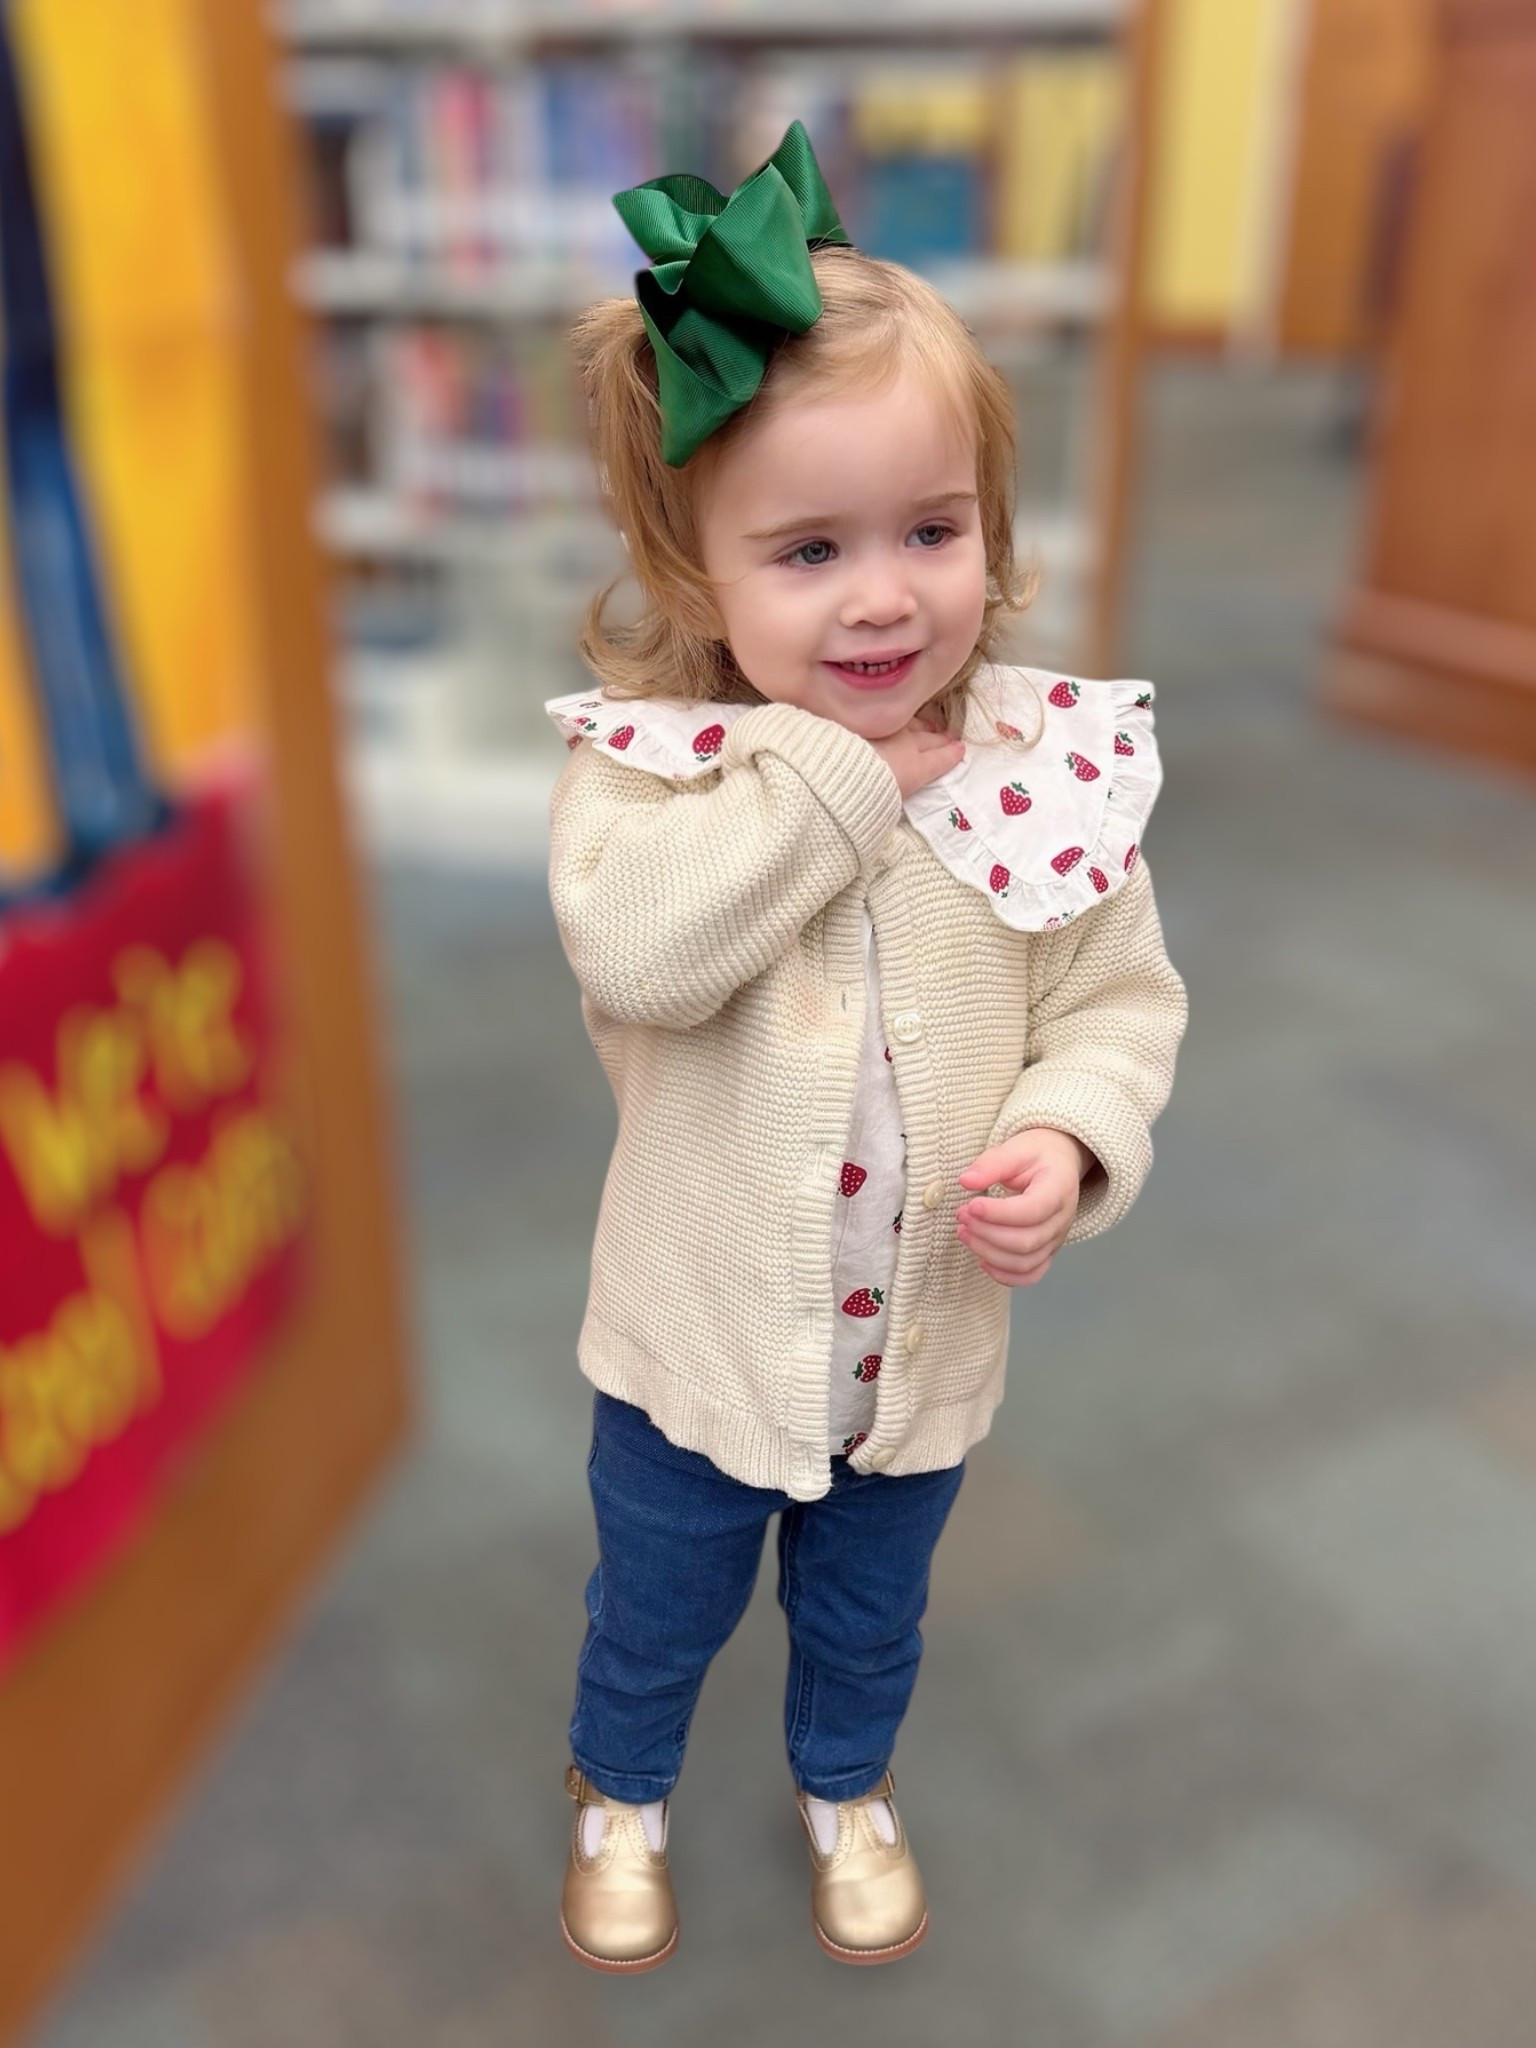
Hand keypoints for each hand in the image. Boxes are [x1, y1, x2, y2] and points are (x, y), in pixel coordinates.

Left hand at [865, 712, 965, 801]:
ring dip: (924, 725)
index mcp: (915, 769)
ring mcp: (887, 730)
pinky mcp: (867, 720)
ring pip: (913, 723)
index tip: (960, 749)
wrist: (840, 771)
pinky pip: (891, 717)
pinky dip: (901, 717)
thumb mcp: (888, 806)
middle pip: (930, 739)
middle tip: (950, 737)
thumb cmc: (865, 795)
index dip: (952, 755)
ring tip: (931, 725)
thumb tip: (896, 811)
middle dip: (942, 738)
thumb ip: (896, 800)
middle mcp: (907, 745)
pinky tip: (900, 717)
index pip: (940, 760)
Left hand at [953, 1128, 1094, 1286]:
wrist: (1058, 1164)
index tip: (971, 1205)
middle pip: (1026, 1241)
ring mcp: (1057, 1239)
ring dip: (989, 1253)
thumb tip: (965, 1181)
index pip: (1032, 1210)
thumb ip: (991, 1164)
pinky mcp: (1048, 1251)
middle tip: (961, 1216)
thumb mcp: (1016, 1148)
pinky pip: (1031, 1274)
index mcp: (1059, 1188)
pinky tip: (982, 1260)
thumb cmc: (1037, 1155)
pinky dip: (1005, 1275)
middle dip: (987, 1233)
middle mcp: (1063, 1219)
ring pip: (1025, 1262)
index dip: (999, 1213)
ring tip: (964, 1233)